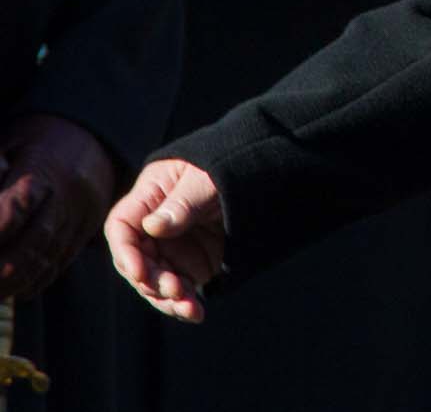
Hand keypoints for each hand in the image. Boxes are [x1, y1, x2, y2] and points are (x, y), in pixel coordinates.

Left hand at [0, 115, 116, 300]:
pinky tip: (19, 290)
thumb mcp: (11, 141)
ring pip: (51, 254)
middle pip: (35, 240)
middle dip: (3, 269)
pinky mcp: (90, 225)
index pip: (16, 207)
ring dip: (18, 280)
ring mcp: (83, 212)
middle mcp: (69, 193)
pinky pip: (66, 258)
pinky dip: (41, 278)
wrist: (95, 135)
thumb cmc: (40, 138)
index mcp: (46, 167)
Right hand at [103, 158, 224, 321]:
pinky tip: (195, 312)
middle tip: (176, 289)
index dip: (125, 253)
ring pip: (155, 283)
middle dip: (152, 281)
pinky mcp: (191, 265)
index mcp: (149, 199)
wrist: (263, 175)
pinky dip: (184, 303)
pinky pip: (179, 290)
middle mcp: (153, 229)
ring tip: (190, 308)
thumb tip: (152, 226)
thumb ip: (181, 204)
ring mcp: (171, 248)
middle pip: (136, 262)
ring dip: (168, 299)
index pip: (121, 228)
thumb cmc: (227, 164)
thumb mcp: (206, 179)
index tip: (139, 272)